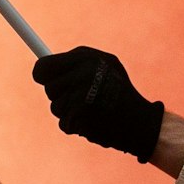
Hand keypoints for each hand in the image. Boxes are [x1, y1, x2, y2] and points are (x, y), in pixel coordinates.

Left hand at [33, 47, 165, 160]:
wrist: (141, 122)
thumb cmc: (120, 91)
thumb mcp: (103, 65)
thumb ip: (75, 64)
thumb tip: (41, 68)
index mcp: (86, 58)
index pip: (44, 67)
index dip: (42, 74)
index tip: (41, 78)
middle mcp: (82, 75)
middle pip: (49, 89)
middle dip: (60, 95)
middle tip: (79, 97)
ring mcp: (81, 97)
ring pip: (55, 108)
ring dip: (68, 112)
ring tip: (90, 110)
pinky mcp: (81, 118)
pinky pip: (64, 124)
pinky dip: (75, 126)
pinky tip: (92, 122)